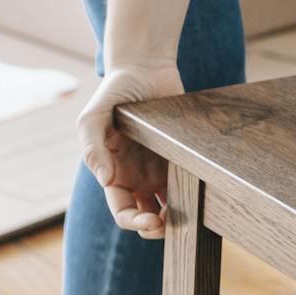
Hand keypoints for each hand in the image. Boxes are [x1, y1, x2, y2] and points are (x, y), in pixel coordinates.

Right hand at [77, 61, 183, 238]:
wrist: (145, 66)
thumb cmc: (114, 91)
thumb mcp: (92, 117)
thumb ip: (92, 148)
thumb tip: (106, 181)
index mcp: (114, 174)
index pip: (123, 212)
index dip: (135, 223)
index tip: (153, 221)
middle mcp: (136, 176)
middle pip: (147, 217)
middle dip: (158, 228)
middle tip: (173, 224)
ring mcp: (160, 167)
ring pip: (170, 205)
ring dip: (179, 216)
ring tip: (192, 214)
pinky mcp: (181, 154)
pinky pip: (189, 179)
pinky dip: (195, 190)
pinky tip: (203, 190)